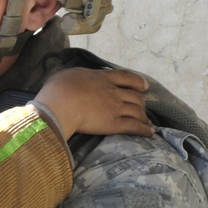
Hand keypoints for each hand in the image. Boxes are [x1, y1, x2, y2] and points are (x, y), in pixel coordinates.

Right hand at [35, 67, 153, 139]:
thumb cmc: (58, 89)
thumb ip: (79, 77)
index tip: (144, 86)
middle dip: (141, 102)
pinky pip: (134, 127)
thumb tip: (77, 79)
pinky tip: (149, 133)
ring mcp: (115, 108)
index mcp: (102, 78)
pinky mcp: (113, 124)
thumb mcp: (68, 75)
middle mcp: (112, 92)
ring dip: (144, 117)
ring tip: (146, 122)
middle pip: (135, 96)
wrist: (60, 106)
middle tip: (141, 107)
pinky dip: (144, 129)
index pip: (126, 77)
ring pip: (137, 111)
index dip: (137, 81)